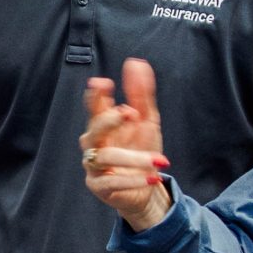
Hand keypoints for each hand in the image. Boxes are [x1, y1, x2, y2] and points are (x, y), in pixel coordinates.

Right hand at [82, 59, 170, 231]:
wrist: (145, 188)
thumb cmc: (141, 151)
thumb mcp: (146, 120)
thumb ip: (141, 93)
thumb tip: (136, 63)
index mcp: (104, 125)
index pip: (95, 107)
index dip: (96, 96)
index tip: (104, 83)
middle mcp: (95, 144)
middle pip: (93, 130)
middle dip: (108, 121)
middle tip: (129, 114)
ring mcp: (94, 166)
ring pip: (106, 157)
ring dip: (133, 157)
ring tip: (158, 160)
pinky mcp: (99, 187)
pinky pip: (111, 182)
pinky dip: (132, 180)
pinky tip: (152, 177)